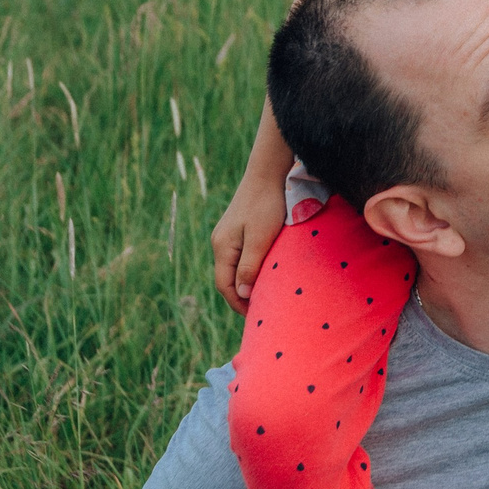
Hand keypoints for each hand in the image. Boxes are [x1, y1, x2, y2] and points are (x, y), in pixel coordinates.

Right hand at [212, 174, 287, 315]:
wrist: (268, 173)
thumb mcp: (260, 238)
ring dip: (245, 284)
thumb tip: (242, 295)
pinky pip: (239, 257)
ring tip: (263, 296)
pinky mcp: (237, 230)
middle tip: (261, 310)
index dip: (238, 303)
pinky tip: (263, 273)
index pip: (224, 285)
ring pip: (233, 268)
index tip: (255, 315)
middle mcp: (220, 242)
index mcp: (222, 246)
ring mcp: (227, 235)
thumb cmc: (267, 205)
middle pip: (226, 279)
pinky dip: (248, 270)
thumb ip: (249, 266)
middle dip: (241, 297)